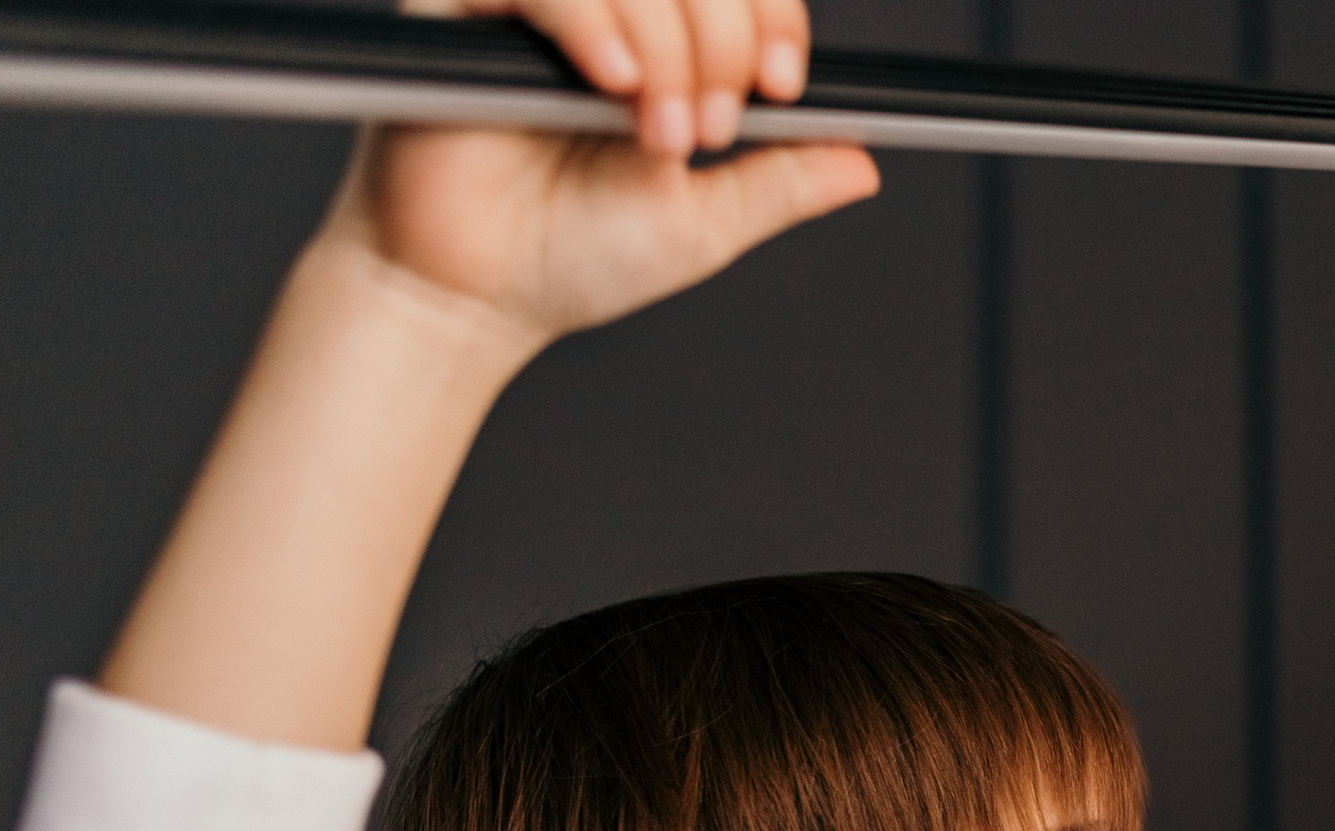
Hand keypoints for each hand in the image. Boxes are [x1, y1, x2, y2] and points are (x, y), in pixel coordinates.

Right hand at [312, 0, 879, 352]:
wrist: (475, 296)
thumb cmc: (571, 259)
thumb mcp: (705, 220)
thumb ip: (781, 181)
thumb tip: (863, 162)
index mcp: (663, 45)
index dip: (771, 20)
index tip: (781, 88)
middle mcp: (607, 14)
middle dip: (722, 42)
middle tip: (705, 129)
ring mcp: (540, 8)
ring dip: (669, 44)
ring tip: (657, 131)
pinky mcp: (471, 8)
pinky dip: (594, 23)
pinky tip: (615, 83)